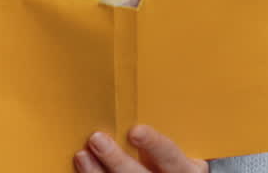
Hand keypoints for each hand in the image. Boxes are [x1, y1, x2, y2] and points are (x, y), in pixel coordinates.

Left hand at [74, 125, 208, 172]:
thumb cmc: (173, 162)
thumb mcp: (176, 151)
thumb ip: (160, 137)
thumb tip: (130, 101)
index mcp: (185, 168)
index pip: (169, 155)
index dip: (153, 143)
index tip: (135, 131)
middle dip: (116, 160)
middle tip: (96, 139)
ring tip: (82, 156)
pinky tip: (84, 168)